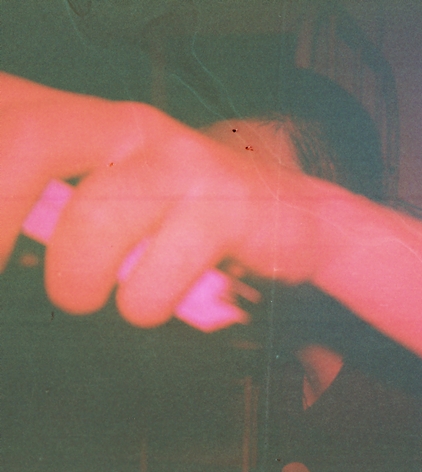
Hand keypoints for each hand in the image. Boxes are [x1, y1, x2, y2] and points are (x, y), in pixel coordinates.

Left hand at [0, 72, 323, 326]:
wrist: (289, 215)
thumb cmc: (183, 213)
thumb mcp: (108, 192)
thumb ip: (46, 197)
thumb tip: (7, 234)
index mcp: (85, 119)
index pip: (4, 115)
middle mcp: (127, 125)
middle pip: (28, 140)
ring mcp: (179, 162)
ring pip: (93, 218)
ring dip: (76, 279)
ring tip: (85, 298)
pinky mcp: (224, 206)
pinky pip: (157, 273)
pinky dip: (144, 303)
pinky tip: (151, 302)